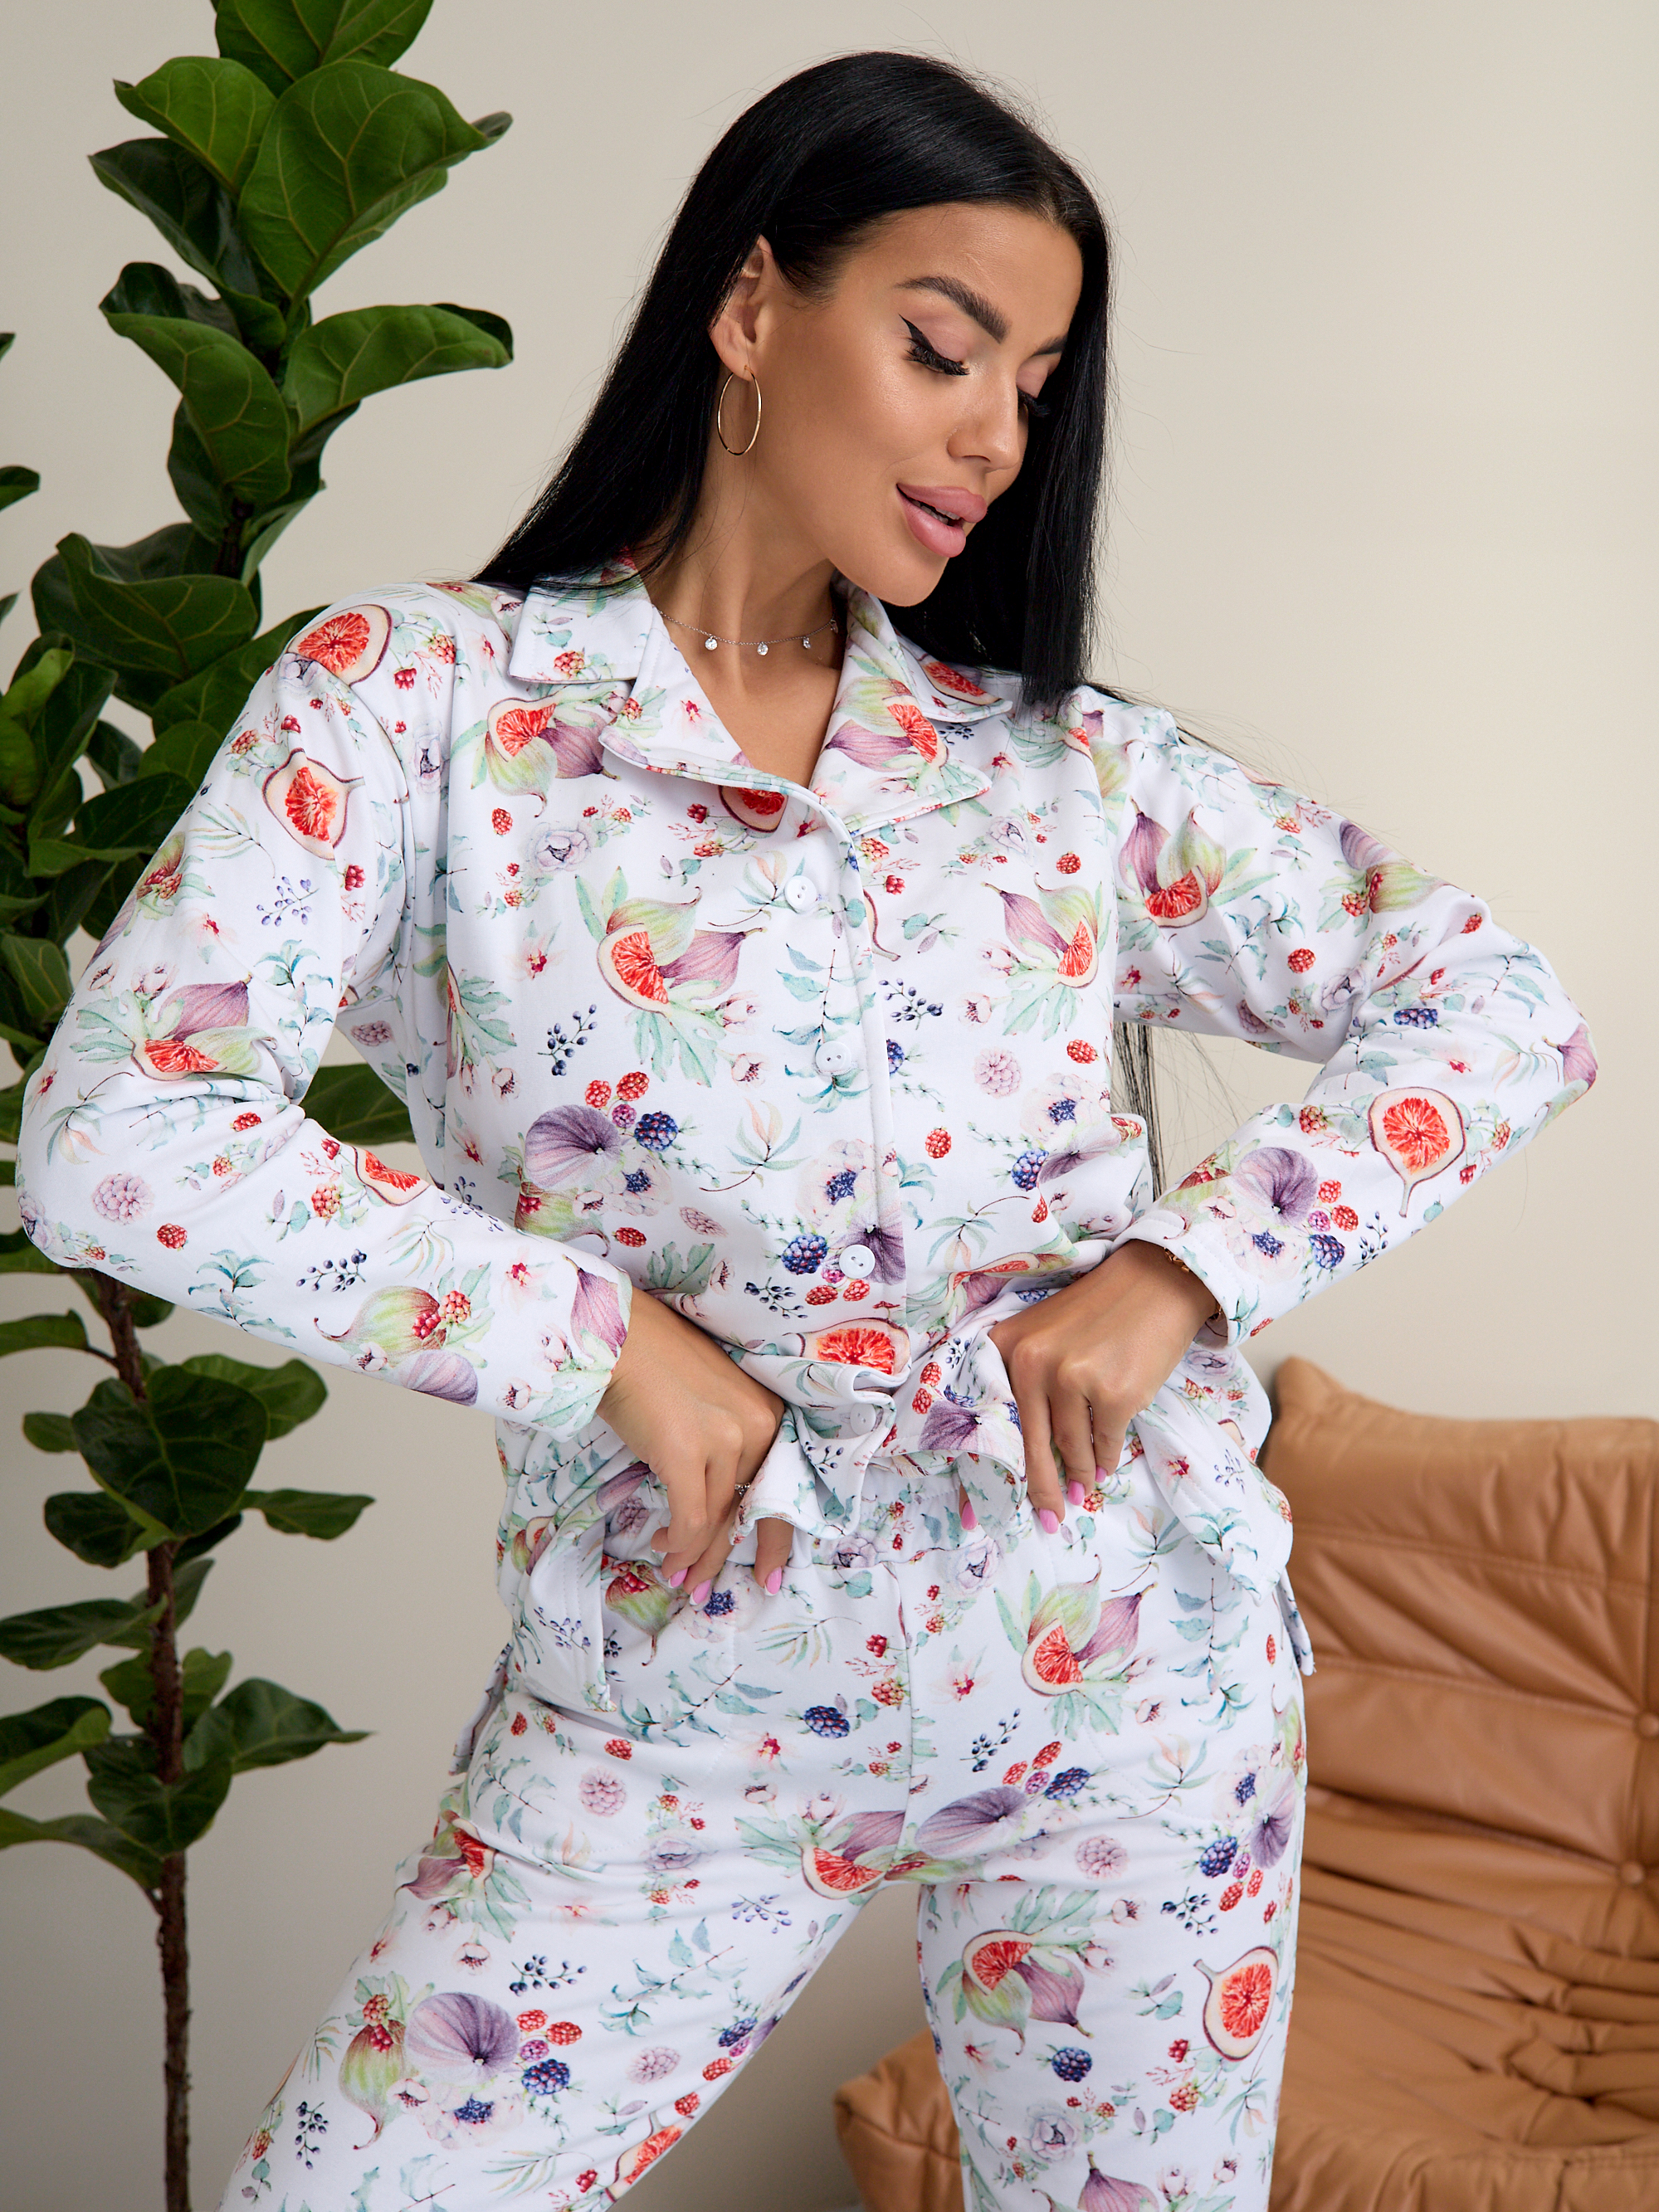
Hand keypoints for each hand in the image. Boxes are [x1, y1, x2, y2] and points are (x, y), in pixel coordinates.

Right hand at [597, 1289, 795, 1597]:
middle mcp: (758, 1427)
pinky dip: (677, 1543)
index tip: (768, 1574)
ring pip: (716, 1521)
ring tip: (678, 1577)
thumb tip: (717, 1502)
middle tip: (705, 1589)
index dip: (775, 1538)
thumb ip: (724, 1444)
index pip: (781, 1489)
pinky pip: (689, 1520)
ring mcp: (725, 1439)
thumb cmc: (654, 1364)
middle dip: (725, 1557)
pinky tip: (661, 1546)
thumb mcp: (710, 1403)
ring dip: (694, 1557)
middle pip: (748, 1511)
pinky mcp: (686, 1452)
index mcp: (769, 1414)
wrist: (616, 1335)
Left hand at [987, 1241, 1219, 1527]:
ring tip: (1083, 1491)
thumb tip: (1026, 1452)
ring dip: (1079, 1475)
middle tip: (1048, 1519)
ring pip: (1071, 1447)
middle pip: (1029, 1445)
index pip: (988, 1418)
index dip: (983, 1471)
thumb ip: (1027, 1382)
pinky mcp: (1115, 1394)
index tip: (974, 1513)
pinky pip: (1105, 1445)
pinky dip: (1106, 1460)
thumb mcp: (1044, 1334)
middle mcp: (1033, 1362)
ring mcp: (1074, 1378)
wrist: (1156, 1282)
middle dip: (1039, 1489)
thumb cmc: (1097, 1312)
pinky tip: (1106, 1468)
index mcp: (1007, 1346)